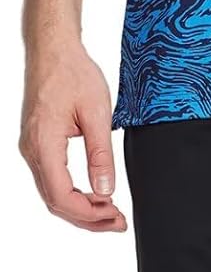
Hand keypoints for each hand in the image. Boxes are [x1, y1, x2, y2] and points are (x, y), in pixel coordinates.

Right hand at [19, 40, 127, 230]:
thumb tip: (106, 190)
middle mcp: (32, 150)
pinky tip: (93, 193)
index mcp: (44, 144)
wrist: (53, 49)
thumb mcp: (97, 112)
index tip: (114, 216)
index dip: (89, 214)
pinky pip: (51, 178)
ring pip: (52, 193)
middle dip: (87, 217)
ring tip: (110, 212)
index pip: (61, 196)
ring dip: (80, 207)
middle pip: (55, 201)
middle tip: (117, 222)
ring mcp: (31, 148)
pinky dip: (71, 192)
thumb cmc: (73, 72)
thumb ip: (101, 153)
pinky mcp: (37, 143)